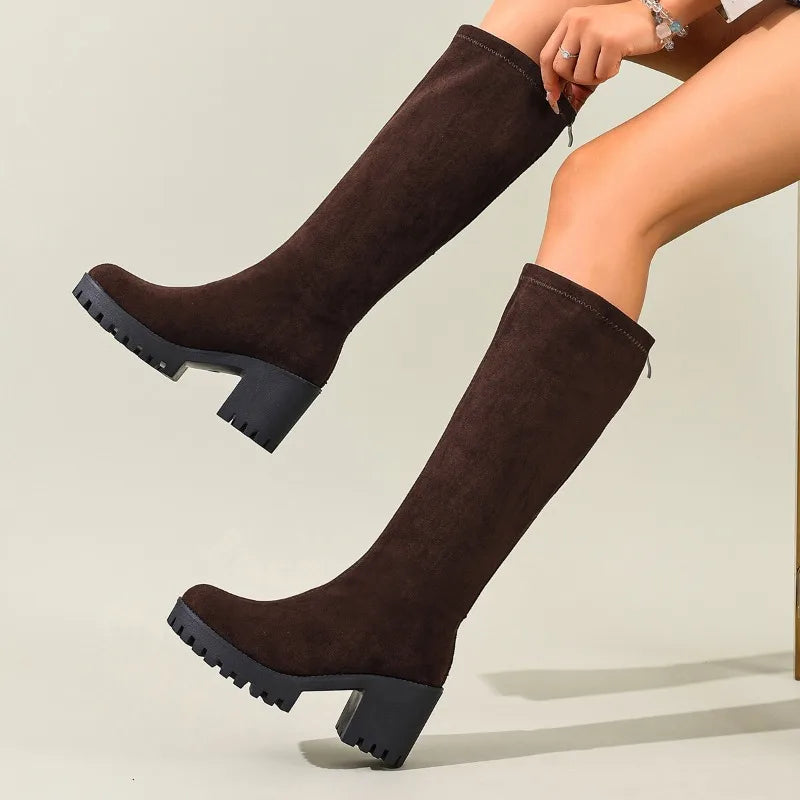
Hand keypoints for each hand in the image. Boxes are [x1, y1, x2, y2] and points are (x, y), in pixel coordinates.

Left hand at [540, 1, 662, 111]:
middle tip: (591, 72)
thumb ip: (572, 58)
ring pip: (580, 76)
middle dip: (575, 79)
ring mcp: (595, 30)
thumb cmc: (620, 30)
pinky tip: (618, 59)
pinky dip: (610, 74)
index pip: (547, 56)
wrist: (652, 16)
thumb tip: (557, 93)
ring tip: (607, 62)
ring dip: (595, 78)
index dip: (548, 80)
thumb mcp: (589, 36)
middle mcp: (578, 22)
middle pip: (561, 69)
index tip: (553, 95)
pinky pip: (601, 75)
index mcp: (569, 20)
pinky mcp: (611, 41)